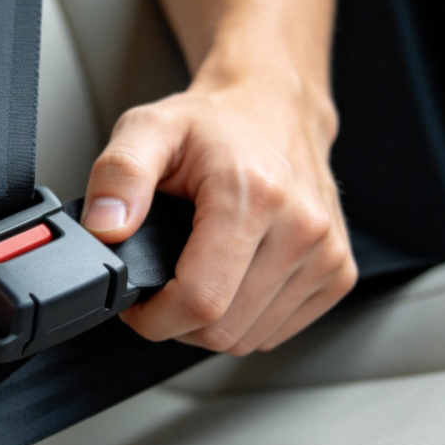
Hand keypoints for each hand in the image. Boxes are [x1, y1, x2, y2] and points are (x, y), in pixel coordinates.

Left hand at [81, 72, 356, 353]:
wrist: (275, 106)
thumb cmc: (214, 124)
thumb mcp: (147, 129)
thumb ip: (118, 176)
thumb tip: (105, 227)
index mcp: (254, 196)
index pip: (201, 302)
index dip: (155, 318)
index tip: (138, 303)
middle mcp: (301, 227)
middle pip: (223, 330)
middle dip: (178, 321)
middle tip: (162, 283)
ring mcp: (326, 254)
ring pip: (250, 339)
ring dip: (212, 323)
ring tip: (196, 274)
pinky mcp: (339, 273)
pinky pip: (277, 332)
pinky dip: (245, 320)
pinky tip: (232, 278)